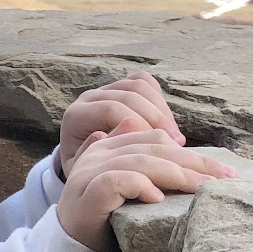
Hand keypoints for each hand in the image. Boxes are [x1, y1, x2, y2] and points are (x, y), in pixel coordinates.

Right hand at [56, 125, 237, 251]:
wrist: (69, 243)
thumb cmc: (104, 217)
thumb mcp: (123, 185)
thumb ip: (135, 160)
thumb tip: (161, 136)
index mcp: (107, 145)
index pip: (154, 137)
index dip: (190, 151)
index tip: (219, 170)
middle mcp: (98, 153)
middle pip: (152, 146)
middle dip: (193, 161)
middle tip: (223, 177)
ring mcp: (90, 171)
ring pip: (139, 161)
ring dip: (175, 173)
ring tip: (200, 188)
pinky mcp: (87, 193)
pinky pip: (117, 181)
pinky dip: (139, 185)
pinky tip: (157, 198)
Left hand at [59, 71, 183, 176]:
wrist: (87, 162)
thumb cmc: (89, 171)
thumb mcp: (88, 170)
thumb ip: (97, 153)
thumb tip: (112, 132)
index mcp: (76, 116)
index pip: (111, 110)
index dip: (139, 126)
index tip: (159, 149)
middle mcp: (88, 98)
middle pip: (128, 95)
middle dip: (157, 119)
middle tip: (176, 144)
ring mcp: (105, 89)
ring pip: (138, 86)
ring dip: (163, 111)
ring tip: (175, 137)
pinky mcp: (120, 86)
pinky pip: (143, 81)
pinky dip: (159, 98)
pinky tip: (167, 123)